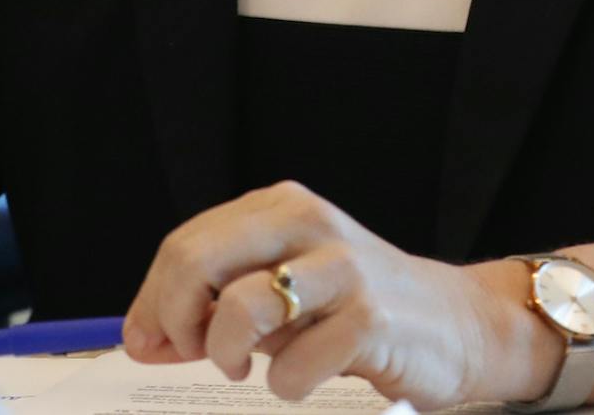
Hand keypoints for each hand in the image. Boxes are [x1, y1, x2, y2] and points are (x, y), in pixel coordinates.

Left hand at [122, 182, 554, 407]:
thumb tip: (140, 337)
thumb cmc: (354, 307)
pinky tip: (309, 373)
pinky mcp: (370, 318)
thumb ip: (214, 300)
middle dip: (177, 322)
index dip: (153, 303)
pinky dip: (286, 385)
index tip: (156, 342)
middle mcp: (309, 224)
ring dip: (227, 354)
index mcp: (282, 207)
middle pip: (196, 262)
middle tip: (198, 352)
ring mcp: (342, 268)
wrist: (453, 322)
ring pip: (239, 307)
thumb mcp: (283, 287)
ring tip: (248, 364)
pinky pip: (291, 366)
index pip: (183, 245)